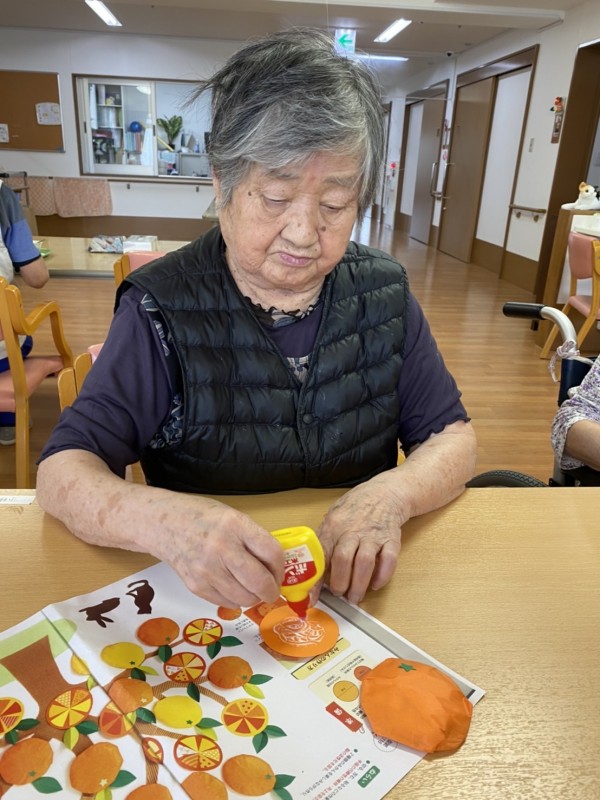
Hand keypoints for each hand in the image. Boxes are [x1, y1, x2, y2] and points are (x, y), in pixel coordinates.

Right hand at [156, 498, 284, 607]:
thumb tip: (275, 568)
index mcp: (235, 525)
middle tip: (272, 590)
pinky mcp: (195, 586)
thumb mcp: (233, 517)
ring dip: (254, 597)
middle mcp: (221, 548)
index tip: (279, 572)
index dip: (281, 567)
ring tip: (252, 589)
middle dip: (271, 590)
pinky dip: (235, 600)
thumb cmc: (201, 517)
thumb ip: (253, 539)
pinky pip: (226, 603)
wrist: (163, 523)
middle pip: (259, 581)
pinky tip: (233, 588)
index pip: (271, 552)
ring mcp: (206, 569)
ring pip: (244, 598)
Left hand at [317, 478, 402, 604]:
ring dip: (359, 585)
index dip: (316, 579)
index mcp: (333, 526)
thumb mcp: (333, 518)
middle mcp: (353, 530)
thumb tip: (311, 571)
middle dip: (340, 584)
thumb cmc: (354, 508)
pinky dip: (382, 576)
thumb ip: (325, 541)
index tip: (312, 597)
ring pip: (364, 563)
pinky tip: (375, 584)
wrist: (384, 492)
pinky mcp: (391, 539)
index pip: (321, 555)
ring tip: (355, 597)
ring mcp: (373, 535)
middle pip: (343, 560)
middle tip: (339, 595)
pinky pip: (389, 560)